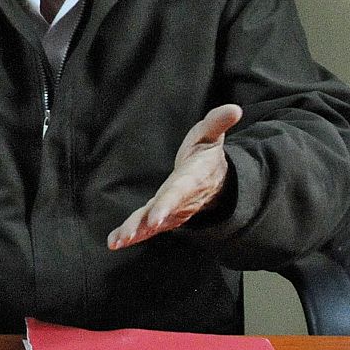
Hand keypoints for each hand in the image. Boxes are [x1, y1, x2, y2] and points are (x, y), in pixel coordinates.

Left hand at [107, 104, 241, 249]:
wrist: (214, 183)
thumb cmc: (206, 156)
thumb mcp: (211, 135)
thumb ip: (217, 122)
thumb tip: (234, 108)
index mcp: (190, 179)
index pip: (178, 192)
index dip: (168, 203)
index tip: (157, 216)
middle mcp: (180, 199)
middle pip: (163, 212)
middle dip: (148, 223)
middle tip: (132, 234)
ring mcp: (171, 211)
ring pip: (152, 223)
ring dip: (136, 233)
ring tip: (118, 241)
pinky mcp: (162, 217)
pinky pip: (146, 227)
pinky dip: (132, 235)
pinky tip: (115, 242)